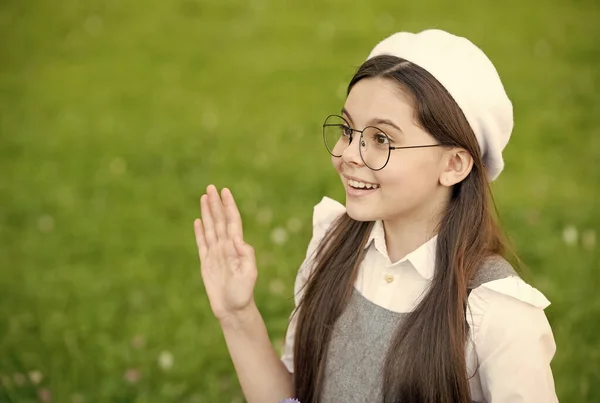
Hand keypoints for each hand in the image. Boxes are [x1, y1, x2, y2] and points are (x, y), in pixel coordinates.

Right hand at [194, 185, 257, 323]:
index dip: (229, 206)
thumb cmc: (244, 294)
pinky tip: (198, 220)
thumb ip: (246, 256)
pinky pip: (201, 243)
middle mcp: (226, 247)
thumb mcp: (249, 275)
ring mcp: (215, 254)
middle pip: (219, 220)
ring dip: (207, 213)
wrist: (233, 310)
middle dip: (216, 204)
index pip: (232, 221)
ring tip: (204, 197)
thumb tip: (237, 239)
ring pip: (210, 228)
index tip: (225, 191)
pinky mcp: (206, 263)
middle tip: (211, 187)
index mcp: (236, 247)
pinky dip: (199, 231)